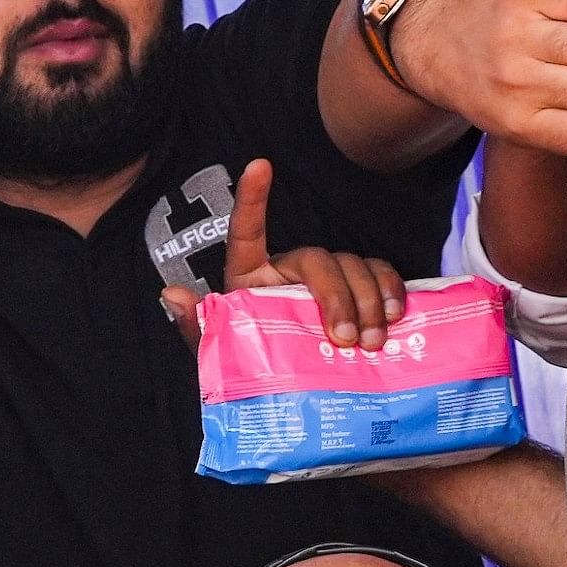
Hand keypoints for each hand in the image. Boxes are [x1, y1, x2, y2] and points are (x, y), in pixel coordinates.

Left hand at [158, 158, 407, 350]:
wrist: (299, 400)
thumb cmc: (257, 370)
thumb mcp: (223, 357)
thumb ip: (200, 328)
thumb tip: (171, 295)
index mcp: (252, 279)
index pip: (247, 233)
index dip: (252, 200)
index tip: (259, 166)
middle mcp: (291, 271)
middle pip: (317, 260)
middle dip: (336, 296)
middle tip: (345, 339)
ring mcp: (329, 280)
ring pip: (354, 266)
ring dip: (368, 300)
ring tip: (372, 341)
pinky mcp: (361, 294)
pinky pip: (380, 276)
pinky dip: (390, 291)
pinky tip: (394, 317)